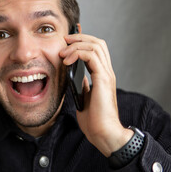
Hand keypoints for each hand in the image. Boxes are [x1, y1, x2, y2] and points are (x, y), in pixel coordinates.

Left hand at [59, 32, 132, 156]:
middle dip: (80, 37)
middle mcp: (107, 72)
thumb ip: (84, 84)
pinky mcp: (103, 79)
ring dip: (77, 44)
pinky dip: (77, 53)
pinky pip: (91, 56)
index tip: (67, 42)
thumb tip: (77, 75)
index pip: (97, 49)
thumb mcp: (86, 96)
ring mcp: (106, 74)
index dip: (83, 41)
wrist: (103, 133)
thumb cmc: (94, 119)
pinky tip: (67, 61)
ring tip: (63, 52)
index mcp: (103, 75)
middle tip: (64, 40)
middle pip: (98, 42)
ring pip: (95, 46)